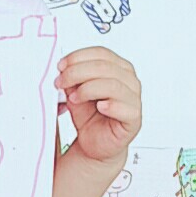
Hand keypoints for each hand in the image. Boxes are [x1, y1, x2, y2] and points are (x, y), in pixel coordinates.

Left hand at [55, 46, 141, 163]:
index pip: (101, 53)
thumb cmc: (89, 117)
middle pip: (105, 67)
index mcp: (117, 69)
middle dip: (78, 72)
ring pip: (113, 84)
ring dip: (88, 89)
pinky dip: (110, 105)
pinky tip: (99, 107)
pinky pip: (125, 107)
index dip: (79, 57)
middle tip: (62, 82)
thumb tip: (65, 69)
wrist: (94, 143)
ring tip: (75, 98)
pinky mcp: (134, 118)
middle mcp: (128, 81)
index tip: (61, 65)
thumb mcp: (75, 93)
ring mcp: (133, 99)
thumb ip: (72, 80)